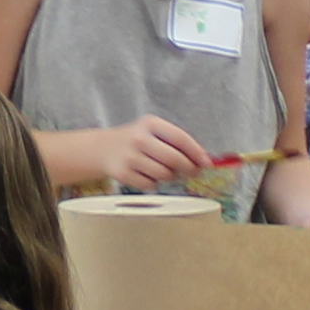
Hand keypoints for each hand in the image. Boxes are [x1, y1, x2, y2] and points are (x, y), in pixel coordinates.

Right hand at [97, 113, 213, 192]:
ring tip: (164, 171)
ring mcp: (129, 157)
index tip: (206, 163)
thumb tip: (202, 161)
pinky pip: (150, 185)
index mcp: (150, 124)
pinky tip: (148, 175)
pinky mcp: (122, 174)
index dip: (196, 153)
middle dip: (188, 169)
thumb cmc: (136, 140)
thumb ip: (175, 142)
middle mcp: (139, 139)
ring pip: (163, 174)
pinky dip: (154, 184)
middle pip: (173, 159)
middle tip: (193, 173)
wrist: (103, 148)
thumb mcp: (153, 131)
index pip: (180, 138)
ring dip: (170, 176)